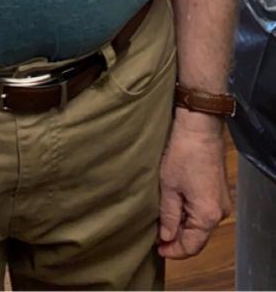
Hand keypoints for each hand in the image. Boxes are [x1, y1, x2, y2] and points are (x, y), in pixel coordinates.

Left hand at [158, 112, 230, 258]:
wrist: (199, 128)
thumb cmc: (183, 154)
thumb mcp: (169, 187)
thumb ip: (168, 216)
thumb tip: (167, 237)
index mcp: (207, 216)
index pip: (191, 246)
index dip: (173, 251)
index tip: (157, 248)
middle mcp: (219, 213)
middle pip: (197, 237)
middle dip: (177, 238)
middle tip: (157, 235)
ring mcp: (221, 202)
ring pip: (200, 224)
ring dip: (183, 225)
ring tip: (163, 220)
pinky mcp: (219, 192)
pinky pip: (204, 212)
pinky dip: (190, 214)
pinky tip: (175, 206)